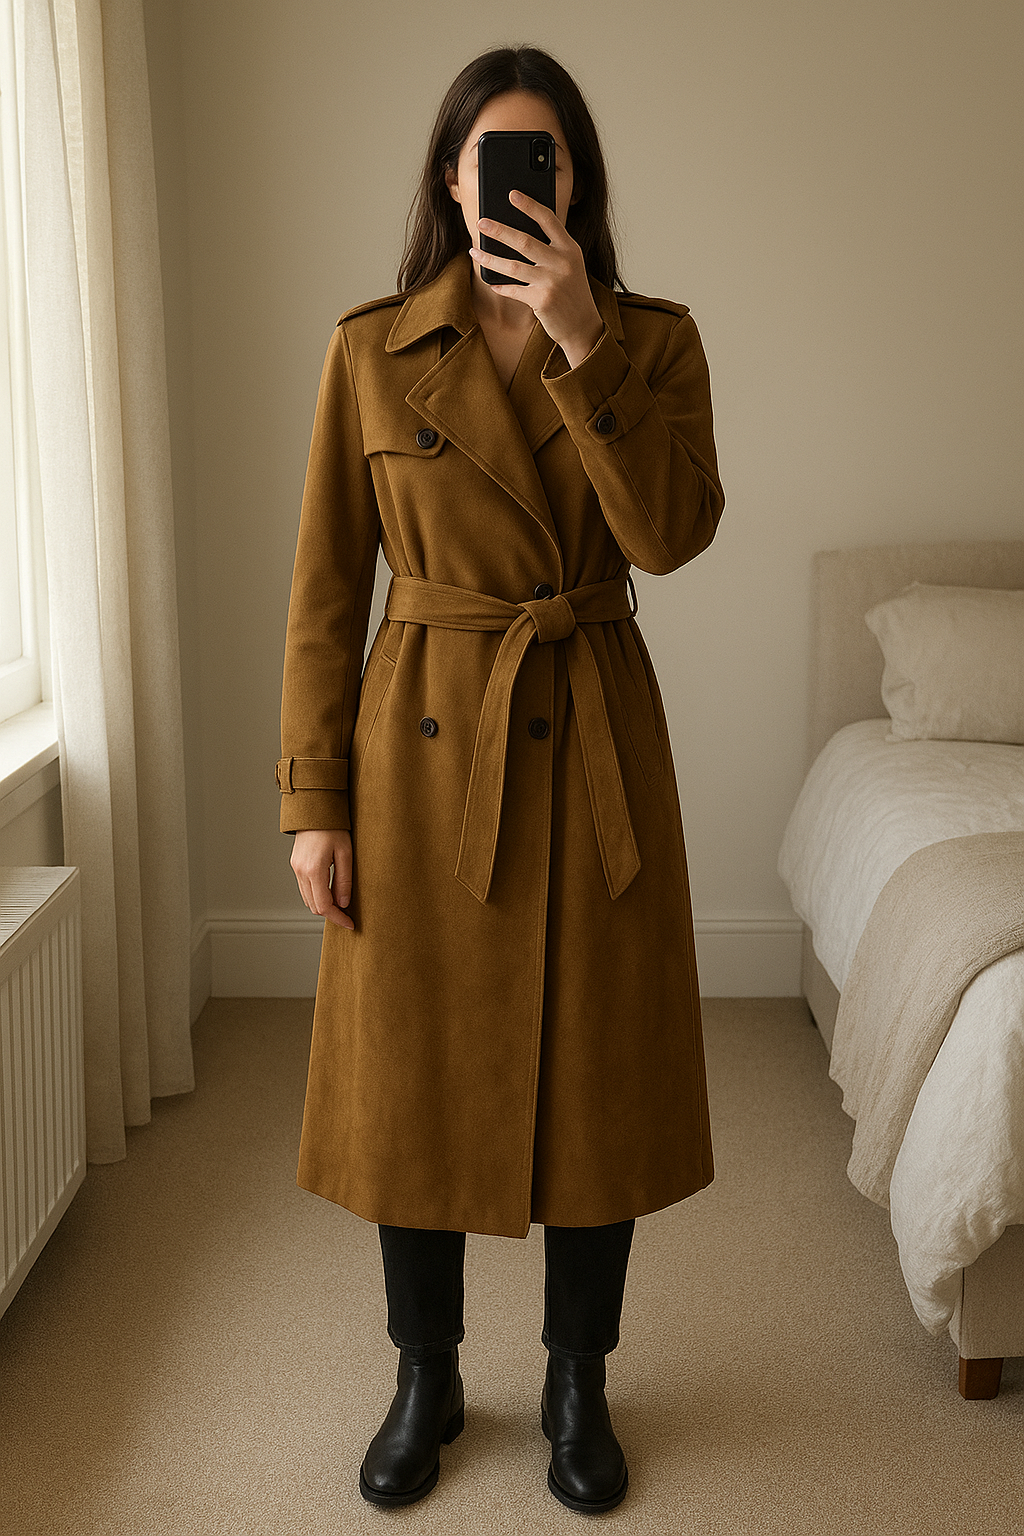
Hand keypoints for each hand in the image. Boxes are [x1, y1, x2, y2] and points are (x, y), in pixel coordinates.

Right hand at [290, 829, 354, 929]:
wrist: (315, 809)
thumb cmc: (333, 827)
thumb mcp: (345, 853)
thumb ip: (344, 880)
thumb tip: (343, 903)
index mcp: (314, 870)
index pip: (324, 905)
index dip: (338, 918)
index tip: (350, 923)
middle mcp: (301, 872)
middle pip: (314, 906)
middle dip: (331, 914)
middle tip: (348, 915)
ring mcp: (296, 869)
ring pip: (308, 899)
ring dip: (323, 905)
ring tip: (341, 904)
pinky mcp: (296, 865)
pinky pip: (305, 889)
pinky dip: (317, 895)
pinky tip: (330, 892)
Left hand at [470, 191, 603, 368]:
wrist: (583, 325)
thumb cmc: (571, 291)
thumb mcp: (569, 265)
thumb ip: (551, 249)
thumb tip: (516, 235)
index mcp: (569, 248)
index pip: (548, 219)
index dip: (529, 205)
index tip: (512, 194)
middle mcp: (562, 262)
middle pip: (525, 241)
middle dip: (500, 230)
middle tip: (481, 222)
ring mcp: (552, 281)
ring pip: (513, 266)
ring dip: (490, 258)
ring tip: (474, 251)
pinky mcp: (542, 300)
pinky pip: (514, 290)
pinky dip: (500, 286)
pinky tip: (491, 282)